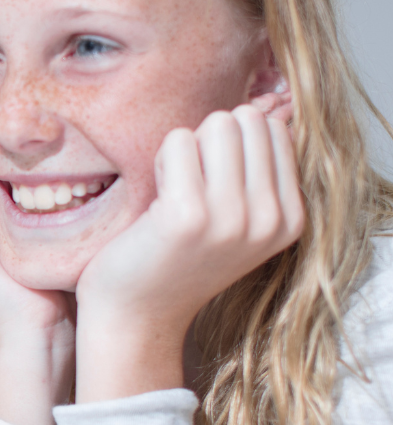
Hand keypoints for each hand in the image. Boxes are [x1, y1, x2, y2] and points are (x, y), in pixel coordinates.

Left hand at [75, 104, 303, 401]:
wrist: (136, 316)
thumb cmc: (174, 261)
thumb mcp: (236, 222)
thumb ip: (256, 173)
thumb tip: (261, 108)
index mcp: (290, 219)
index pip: (275, 130)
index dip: (232, 147)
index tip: (210, 191)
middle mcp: (270, 220)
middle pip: (246, 120)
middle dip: (209, 142)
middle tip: (186, 189)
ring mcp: (232, 218)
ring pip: (216, 124)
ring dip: (184, 150)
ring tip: (172, 194)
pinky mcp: (188, 216)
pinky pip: (177, 141)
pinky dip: (159, 160)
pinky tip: (154, 202)